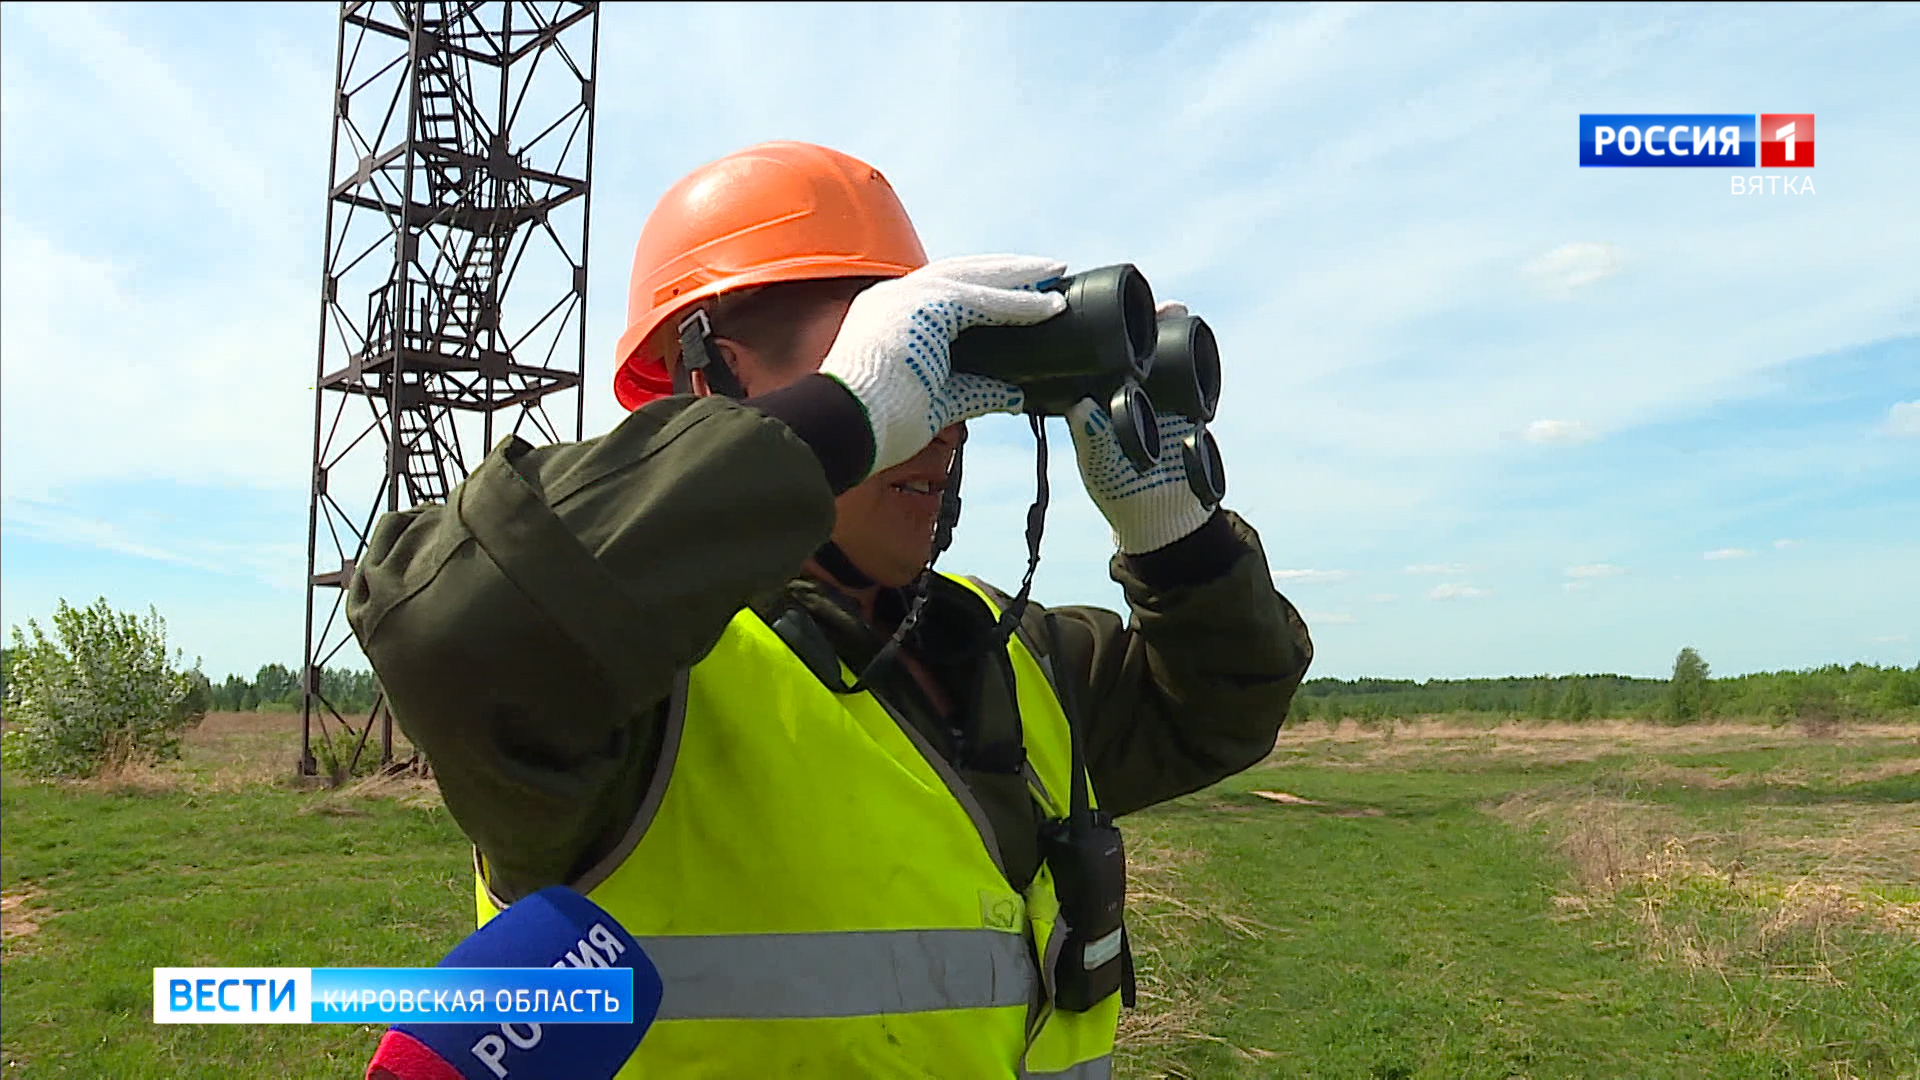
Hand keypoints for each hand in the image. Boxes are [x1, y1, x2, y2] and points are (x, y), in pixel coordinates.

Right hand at [819, 254, 1066, 477]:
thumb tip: (1016, 394)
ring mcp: (906, 297)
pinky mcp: (922, 308)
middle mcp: (896, 297)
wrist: (845, 427)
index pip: (946, 293)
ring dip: (1019, 276)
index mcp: (890, 317)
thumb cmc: (879, 423)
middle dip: (1008, 271)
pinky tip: (1049, 306)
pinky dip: (1018, 304)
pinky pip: (980, 300)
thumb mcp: (937, 402)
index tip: (1020, 291)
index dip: (986, 289)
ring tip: (1056, 275)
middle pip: (963, 272)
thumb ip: (975, 391)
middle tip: (1049, 271)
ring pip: (974, 276)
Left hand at [1067, 300, 1216, 554]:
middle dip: (1141, 320)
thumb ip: (1093, 440)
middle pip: (1132, 347)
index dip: (1096, 332)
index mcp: (1098, 401)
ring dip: (1168, 329)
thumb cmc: (1122, 493)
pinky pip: (1190, 376)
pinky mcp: (1188, 408)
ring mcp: (1159, 397)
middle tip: (1149, 300)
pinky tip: (1195, 333)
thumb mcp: (1103, 468)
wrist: (1166, 518)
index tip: (1099, 311)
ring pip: (1163, 354)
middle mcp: (1127, 393)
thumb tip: (1080, 409)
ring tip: (1174, 307)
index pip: (1094, 359)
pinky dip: (1193, 355)